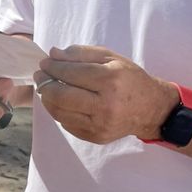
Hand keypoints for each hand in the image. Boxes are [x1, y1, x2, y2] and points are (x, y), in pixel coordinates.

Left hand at [32, 46, 176, 143]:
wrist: (151, 109)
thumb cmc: (130, 79)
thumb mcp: (111, 58)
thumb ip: (81, 54)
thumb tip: (53, 54)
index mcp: (111, 80)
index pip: (71, 73)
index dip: (53, 67)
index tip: (44, 62)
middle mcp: (105, 105)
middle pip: (61, 96)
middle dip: (44, 83)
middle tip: (40, 75)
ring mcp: (100, 125)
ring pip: (59, 112)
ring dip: (47, 98)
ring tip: (46, 87)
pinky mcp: (96, 137)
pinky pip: (66, 124)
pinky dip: (59, 111)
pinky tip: (61, 101)